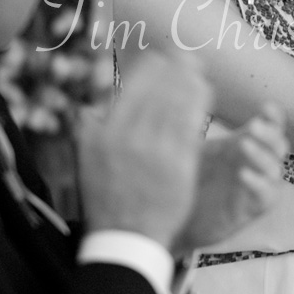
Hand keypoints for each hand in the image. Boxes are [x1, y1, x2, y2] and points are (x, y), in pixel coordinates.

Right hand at [76, 51, 210, 248]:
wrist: (126, 238)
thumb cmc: (107, 197)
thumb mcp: (86, 159)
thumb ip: (88, 128)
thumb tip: (90, 103)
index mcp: (105, 133)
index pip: (133, 87)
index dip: (152, 68)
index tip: (162, 58)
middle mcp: (129, 138)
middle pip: (158, 90)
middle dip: (176, 68)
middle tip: (187, 56)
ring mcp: (156, 152)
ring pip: (177, 103)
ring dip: (190, 81)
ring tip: (198, 70)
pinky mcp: (179, 166)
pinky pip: (192, 124)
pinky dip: (199, 103)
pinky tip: (206, 92)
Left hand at [172, 102, 288, 254]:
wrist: (178, 219)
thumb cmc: (187, 179)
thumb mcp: (190, 146)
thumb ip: (195, 121)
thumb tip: (189, 88)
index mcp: (245, 144)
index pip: (271, 126)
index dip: (273, 116)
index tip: (265, 106)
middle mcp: (257, 163)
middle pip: (279, 144)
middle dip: (269, 133)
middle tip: (253, 126)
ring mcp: (258, 186)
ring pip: (275, 168)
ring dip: (262, 155)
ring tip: (243, 144)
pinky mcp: (254, 208)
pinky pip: (266, 194)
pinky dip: (257, 183)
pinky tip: (242, 174)